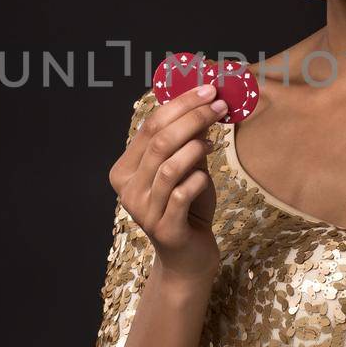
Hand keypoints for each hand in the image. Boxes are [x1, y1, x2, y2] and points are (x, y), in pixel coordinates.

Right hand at [108, 82, 229, 279]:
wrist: (189, 256)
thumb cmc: (188, 208)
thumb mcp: (185, 169)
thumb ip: (187, 141)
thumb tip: (205, 100)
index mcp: (125, 170)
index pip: (149, 126)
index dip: (180, 104)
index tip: (208, 90)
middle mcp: (128, 190)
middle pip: (159, 142)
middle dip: (193, 118)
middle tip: (219, 106)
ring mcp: (144, 211)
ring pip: (169, 166)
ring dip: (196, 147)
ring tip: (214, 141)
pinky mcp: (165, 229)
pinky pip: (182, 193)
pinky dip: (198, 179)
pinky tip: (206, 176)